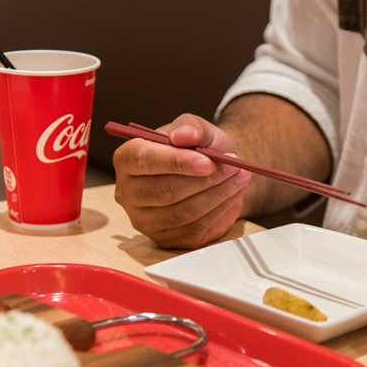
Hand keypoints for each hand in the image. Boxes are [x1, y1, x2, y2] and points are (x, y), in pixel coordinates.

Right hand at [113, 113, 250, 248]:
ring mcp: (145, 220)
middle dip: (203, 180)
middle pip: (162, 190)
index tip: (207, 161)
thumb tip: (182, 135)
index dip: (175, 161)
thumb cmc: (198, 149)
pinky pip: (194, 229)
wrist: (213, 172)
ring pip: (182, 212)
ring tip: (239, 177)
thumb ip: (191, 127)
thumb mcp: (197, 129)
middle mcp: (128, 193)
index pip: (142, 160)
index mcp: (127, 159)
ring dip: (217, 194)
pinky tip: (233, 194)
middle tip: (232, 167)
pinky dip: (219, 211)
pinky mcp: (166, 239)